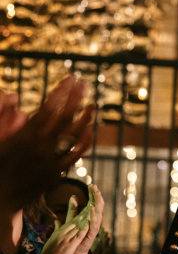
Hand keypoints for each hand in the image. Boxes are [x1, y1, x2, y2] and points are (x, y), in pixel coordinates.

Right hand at [0, 76, 94, 207]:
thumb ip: (3, 117)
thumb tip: (12, 95)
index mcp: (23, 138)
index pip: (48, 109)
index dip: (61, 93)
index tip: (69, 80)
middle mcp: (40, 149)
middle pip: (64, 118)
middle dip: (75, 98)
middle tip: (83, 84)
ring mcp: (51, 161)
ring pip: (75, 136)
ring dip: (86, 118)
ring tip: (93, 105)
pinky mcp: (58, 173)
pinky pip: (77, 154)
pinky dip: (85, 140)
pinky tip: (89, 129)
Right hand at [35, 204, 88, 253]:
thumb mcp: (52, 240)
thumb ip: (56, 230)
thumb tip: (56, 220)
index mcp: (59, 232)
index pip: (71, 219)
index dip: (81, 211)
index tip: (88, 203)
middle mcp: (62, 234)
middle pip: (75, 220)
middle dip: (85, 211)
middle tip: (93, 201)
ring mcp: (64, 240)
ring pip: (77, 226)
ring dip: (85, 217)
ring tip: (93, 208)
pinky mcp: (67, 247)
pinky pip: (76, 237)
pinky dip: (82, 230)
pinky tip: (88, 224)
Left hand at [71, 185, 103, 253]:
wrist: (73, 253)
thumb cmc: (74, 237)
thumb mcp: (72, 220)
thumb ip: (73, 209)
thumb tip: (73, 196)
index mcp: (88, 216)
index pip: (92, 202)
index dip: (92, 193)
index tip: (91, 184)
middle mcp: (93, 220)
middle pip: (97, 205)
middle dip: (96, 196)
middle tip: (95, 186)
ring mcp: (94, 227)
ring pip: (98, 213)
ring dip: (97, 204)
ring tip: (96, 195)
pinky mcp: (92, 233)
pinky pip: (94, 223)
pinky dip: (94, 216)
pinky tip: (92, 208)